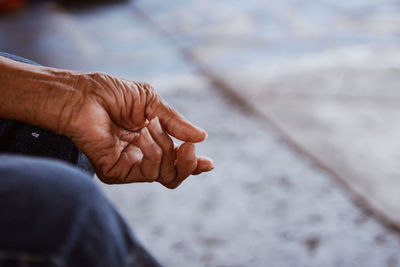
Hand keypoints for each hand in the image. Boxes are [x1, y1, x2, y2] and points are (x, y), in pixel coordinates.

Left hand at [63, 72, 212, 187]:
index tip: (209, 162)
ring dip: (166, 148)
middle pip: (174, 175)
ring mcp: (129, 166)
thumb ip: (176, 122)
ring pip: (166, 175)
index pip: (175, 161)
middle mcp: (141, 157)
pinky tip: (143, 135)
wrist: (83, 95)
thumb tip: (202, 136)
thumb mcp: (152, 102)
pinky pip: (148, 173)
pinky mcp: (117, 173)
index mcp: (150, 141)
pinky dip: (153, 152)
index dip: (193, 163)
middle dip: (187, 162)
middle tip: (188, 145)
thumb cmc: (112, 94)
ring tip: (151, 127)